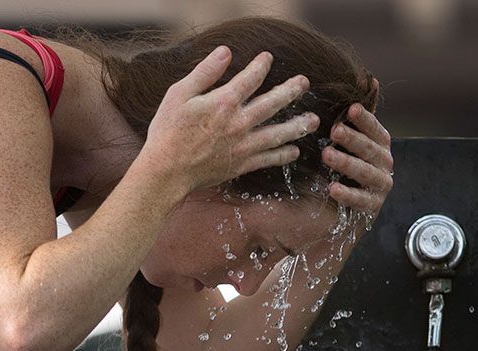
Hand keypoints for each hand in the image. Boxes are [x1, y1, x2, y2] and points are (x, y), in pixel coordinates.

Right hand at [140, 46, 320, 193]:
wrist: (166, 172)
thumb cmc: (167, 131)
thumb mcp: (179, 94)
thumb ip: (205, 72)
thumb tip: (225, 52)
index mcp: (224, 102)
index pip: (251, 78)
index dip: (261, 65)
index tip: (267, 59)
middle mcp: (239, 122)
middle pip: (273, 103)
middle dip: (291, 90)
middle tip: (304, 82)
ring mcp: (243, 146)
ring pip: (278, 133)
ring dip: (297, 125)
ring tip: (312, 120)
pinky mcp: (241, 165)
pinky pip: (269, 159)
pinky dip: (284, 155)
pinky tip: (294, 151)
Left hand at [321, 90, 393, 222]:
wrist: (350, 209)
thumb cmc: (350, 168)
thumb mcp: (354, 141)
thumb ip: (361, 117)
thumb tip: (372, 79)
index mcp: (380, 146)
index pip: (376, 129)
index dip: (365, 119)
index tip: (350, 109)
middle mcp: (384, 164)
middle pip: (370, 149)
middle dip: (353, 139)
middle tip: (335, 130)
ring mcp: (380, 186)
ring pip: (365, 173)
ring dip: (347, 163)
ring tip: (327, 155)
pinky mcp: (371, 208)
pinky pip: (360, 200)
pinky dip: (347, 194)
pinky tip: (332, 189)